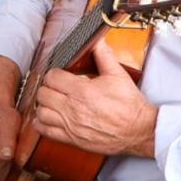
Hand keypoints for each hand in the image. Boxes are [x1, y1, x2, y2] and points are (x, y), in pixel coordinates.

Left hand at [33, 40, 157, 157]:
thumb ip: (104, 56)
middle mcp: (73, 109)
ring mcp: (71, 125)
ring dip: (44, 105)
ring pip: (41, 112)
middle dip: (48, 88)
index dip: (54, 74)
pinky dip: (42, 123)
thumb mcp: (118, 75)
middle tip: (56, 88)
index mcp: (82, 91)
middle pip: (43, 94)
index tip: (60, 76)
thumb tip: (97, 41)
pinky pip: (45, 131)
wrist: (139, 130)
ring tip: (53, 102)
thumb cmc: (129, 105)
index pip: (52, 77)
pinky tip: (48, 118)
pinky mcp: (72, 139)